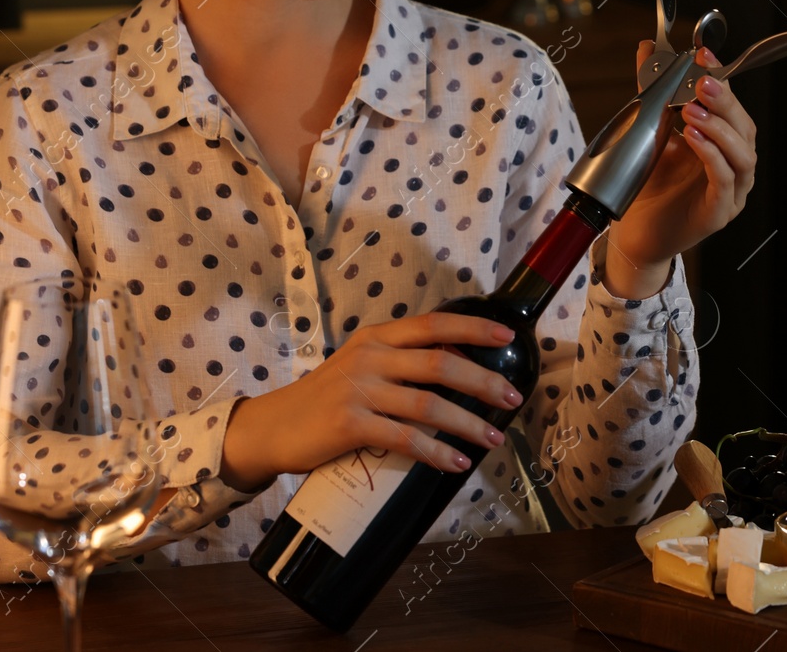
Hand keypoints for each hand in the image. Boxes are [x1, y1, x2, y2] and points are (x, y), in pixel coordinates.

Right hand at [218, 312, 523, 490]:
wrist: (273, 428)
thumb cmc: (325, 399)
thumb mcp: (361, 366)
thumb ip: (400, 362)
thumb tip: (457, 371)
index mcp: (377, 337)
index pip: (433, 324)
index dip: (473, 329)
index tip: (508, 337)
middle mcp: (370, 357)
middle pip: (441, 363)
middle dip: (483, 382)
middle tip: (513, 398)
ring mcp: (359, 390)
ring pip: (429, 405)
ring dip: (468, 424)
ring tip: (493, 439)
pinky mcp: (350, 425)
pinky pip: (405, 439)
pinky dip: (436, 452)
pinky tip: (455, 463)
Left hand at [604, 45, 757, 294]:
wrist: (632, 233)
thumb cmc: (648, 184)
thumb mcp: (649, 130)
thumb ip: (651, 91)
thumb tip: (646, 49)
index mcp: (723, 144)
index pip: (732, 106)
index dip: (723, 80)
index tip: (704, 56)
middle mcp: (734, 167)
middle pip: (745, 128)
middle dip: (725, 102)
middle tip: (701, 82)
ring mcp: (731, 192)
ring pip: (743, 155)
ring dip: (720, 128)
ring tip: (693, 111)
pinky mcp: (719, 214)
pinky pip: (724, 182)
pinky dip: (712, 157)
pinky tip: (693, 139)